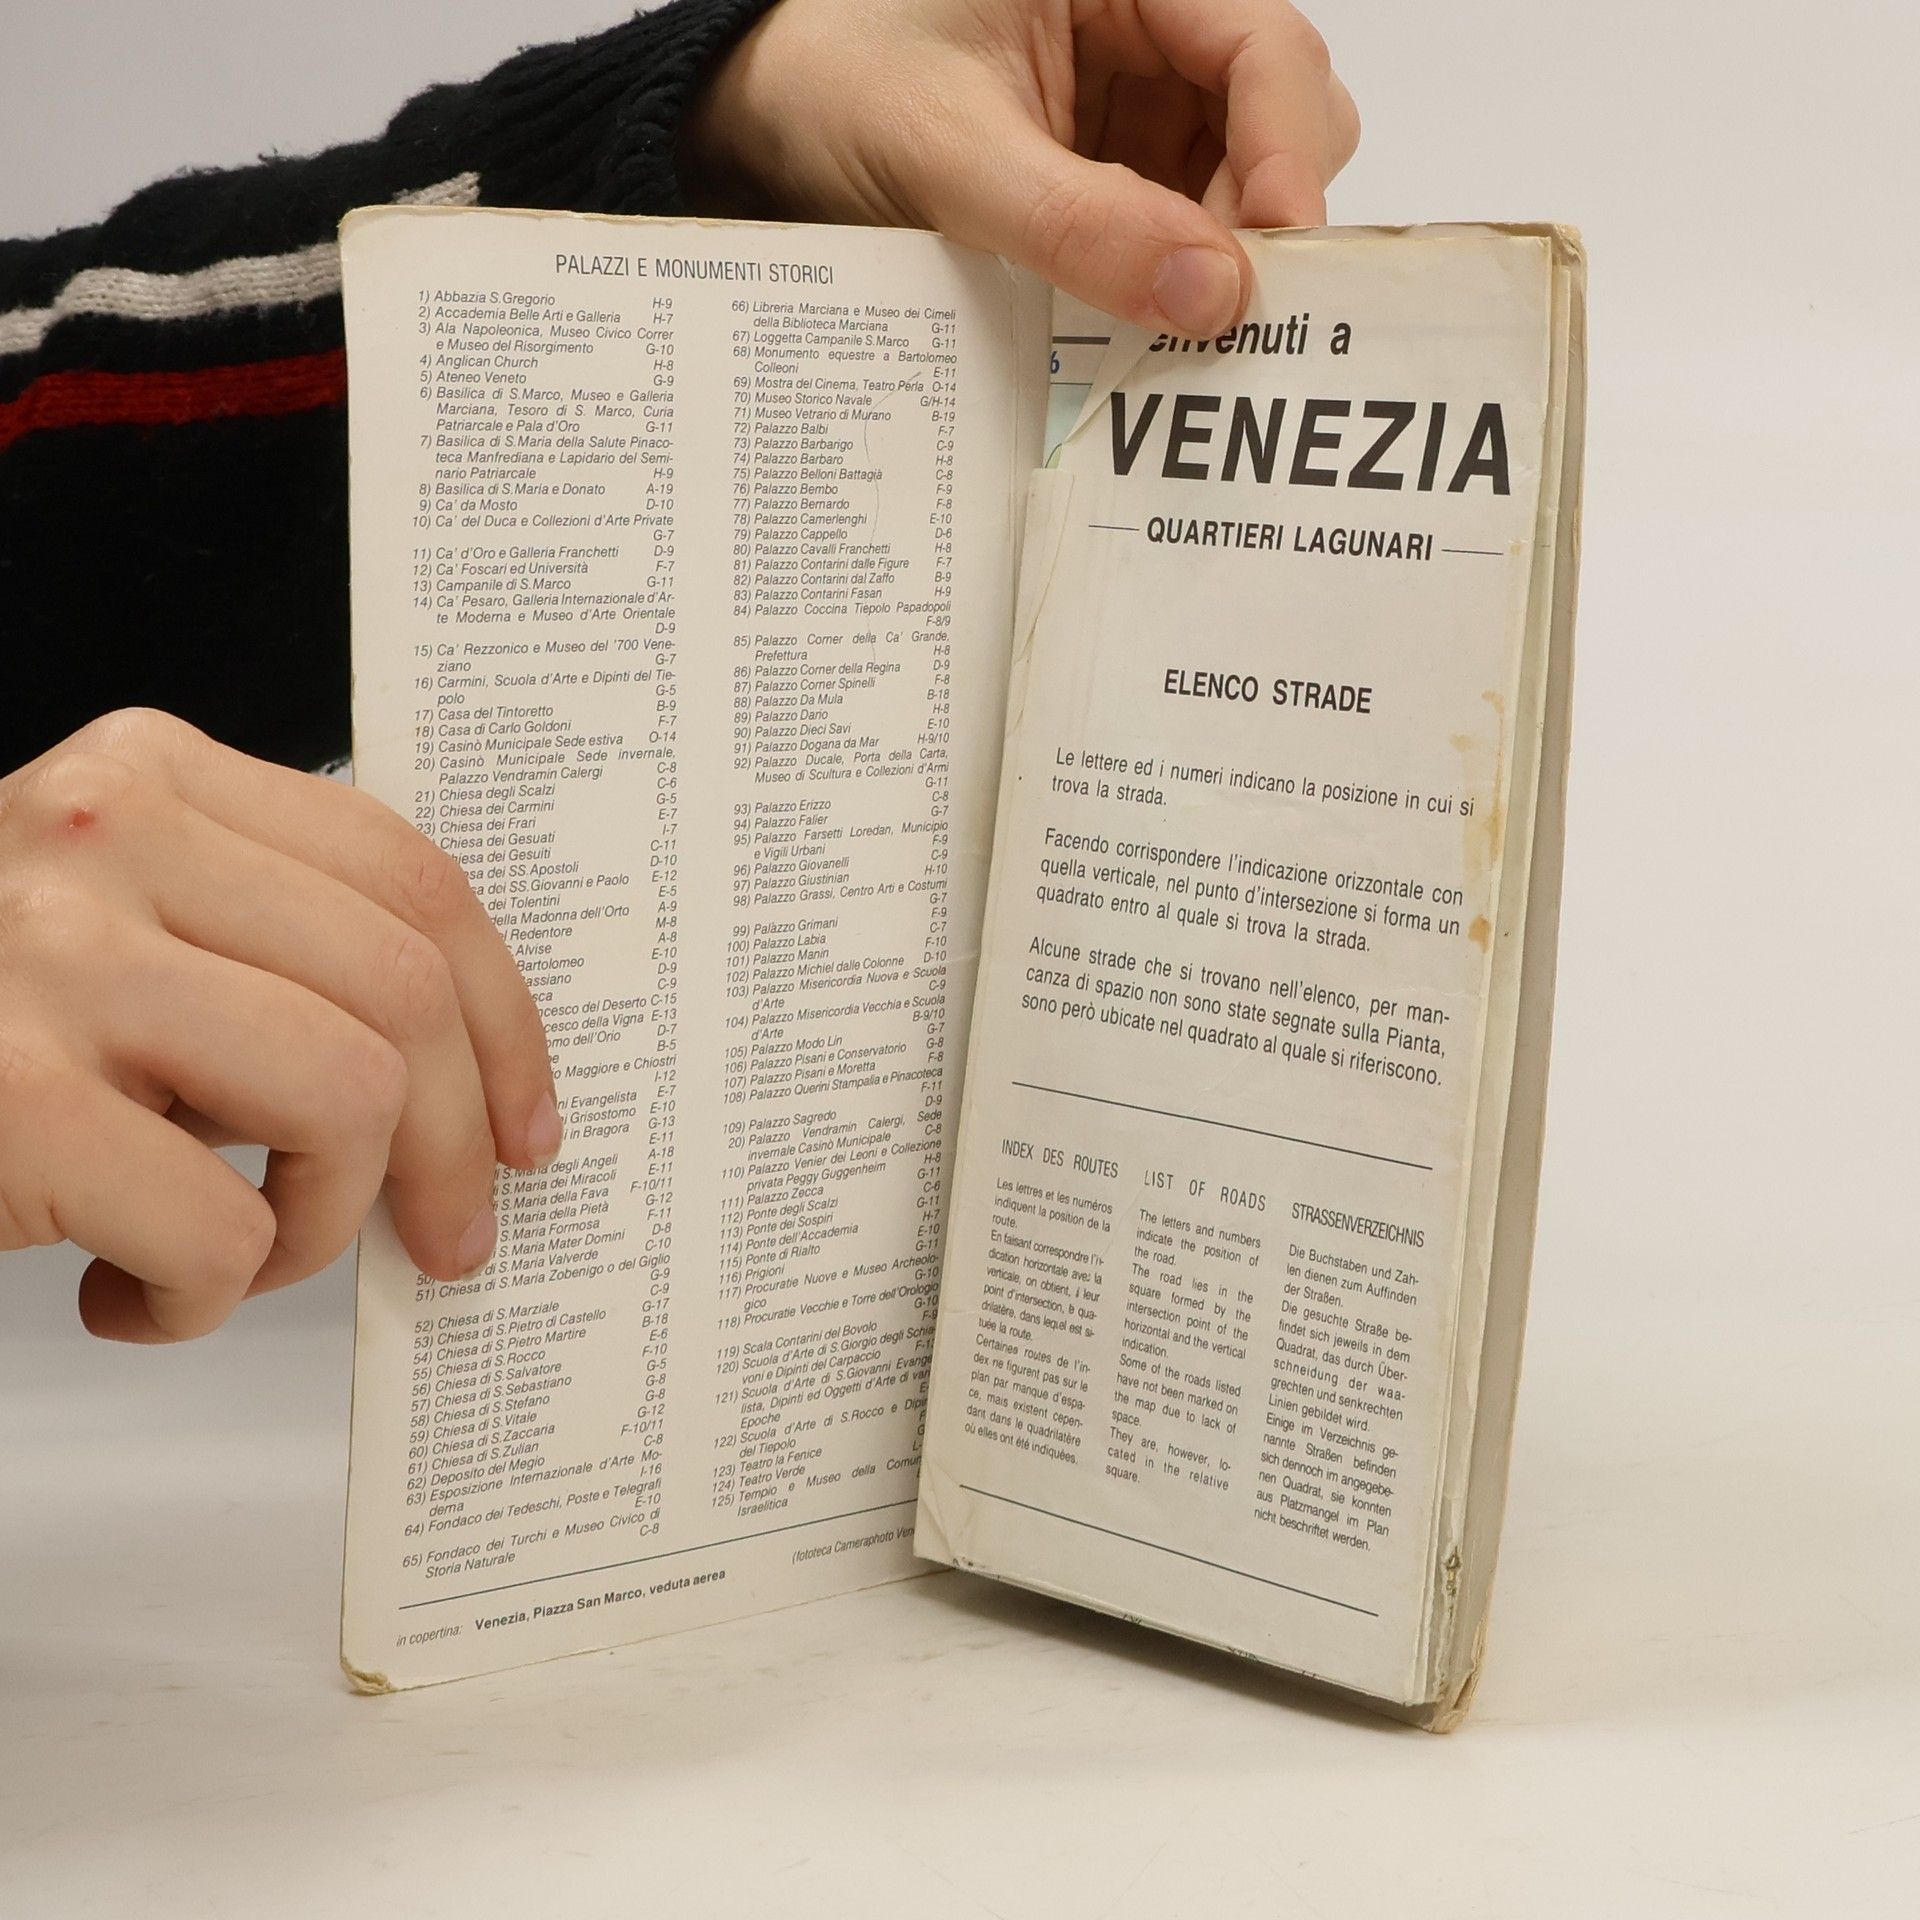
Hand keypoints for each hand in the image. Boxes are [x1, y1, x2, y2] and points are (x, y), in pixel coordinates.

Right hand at [0, 710, 559, 1342]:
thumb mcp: (106, 927)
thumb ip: (256, 947)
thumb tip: (454, 1079)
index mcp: (153, 774)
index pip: (411, 876)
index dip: (502, 1016)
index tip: (522, 1121)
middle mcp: (108, 833)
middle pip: (406, 992)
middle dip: (456, 1149)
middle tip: (446, 1235)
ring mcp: (55, 958)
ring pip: (353, 1098)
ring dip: (318, 1220)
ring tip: (235, 1256)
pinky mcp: (14, 1097)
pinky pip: (225, 1224)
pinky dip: (202, 1297)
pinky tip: (128, 1294)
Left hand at [690, 0, 1359, 337]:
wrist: (773, 125)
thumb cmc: (841, 91)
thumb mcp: (950, 154)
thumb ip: (1079, 222)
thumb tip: (1212, 294)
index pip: (1265, 49)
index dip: (1288, 157)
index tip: (1273, 265)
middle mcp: (1155, 30)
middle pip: (1282, 116)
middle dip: (1261, 220)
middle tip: (1217, 319)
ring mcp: (1145, 107)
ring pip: (1245, 183)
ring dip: (1222, 263)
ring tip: (1168, 332)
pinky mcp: (1122, 174)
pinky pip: (1187, 232)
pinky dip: (1178, 286)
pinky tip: (1144, 328)